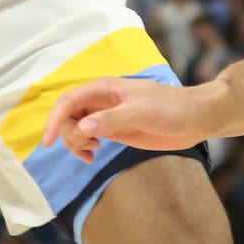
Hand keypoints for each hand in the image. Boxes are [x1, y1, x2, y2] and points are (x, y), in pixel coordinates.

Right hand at [42, 78, 222, 162]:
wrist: (195, 118)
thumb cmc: (172, 108)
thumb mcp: (142, 112)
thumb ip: (112, 119)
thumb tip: (83, 127)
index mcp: (105, 89)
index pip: (68, 101)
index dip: (54, 120)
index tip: (48, 143)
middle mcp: (102, 101)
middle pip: (68, 115)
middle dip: (69, 135)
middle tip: (89, 150)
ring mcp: (107, 116)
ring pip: (75, 127)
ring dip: (74, 143)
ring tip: (91, 154)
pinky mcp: (115, 129)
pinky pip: (88, 136)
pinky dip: (83, 147)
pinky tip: (93, 155)